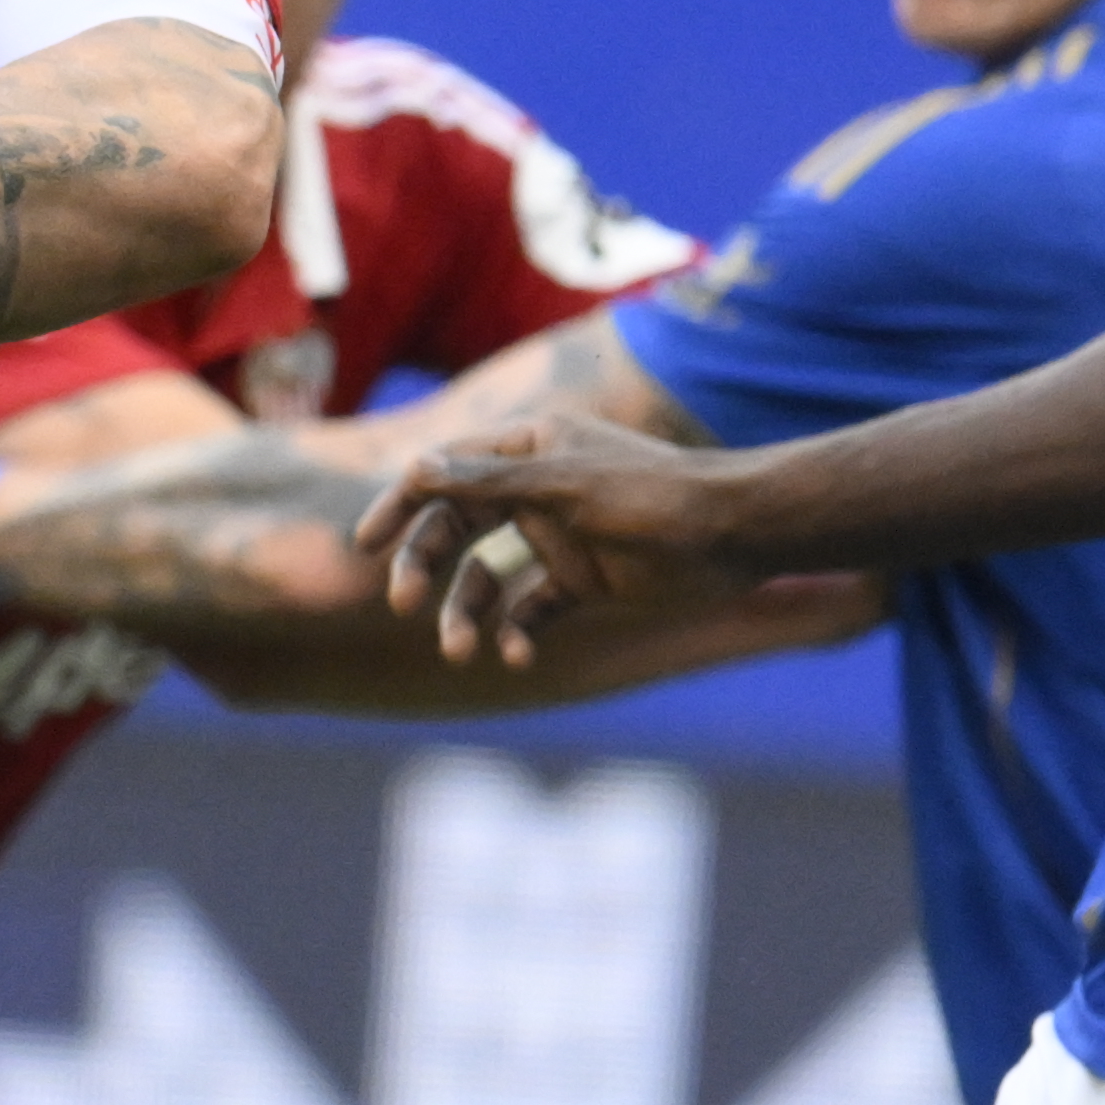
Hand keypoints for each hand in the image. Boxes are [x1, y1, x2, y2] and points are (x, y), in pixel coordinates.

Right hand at [363, 406, 748, 664]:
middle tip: (401, 603)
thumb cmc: (654, 496)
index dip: (401, 506)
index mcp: (527, 447)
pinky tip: (516, 656)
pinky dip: (516, 633)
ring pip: (486, 578)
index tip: (368, 544)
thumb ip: (488, 481)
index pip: (444, 473)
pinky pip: (529, 610)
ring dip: (466, 613)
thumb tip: (415, 468)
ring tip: (461, 652)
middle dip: (424, 566)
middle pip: (454, 529)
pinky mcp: (581, 581)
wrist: (736, 535)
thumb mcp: (564, 485)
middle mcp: (534, 489)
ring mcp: (556, 537)